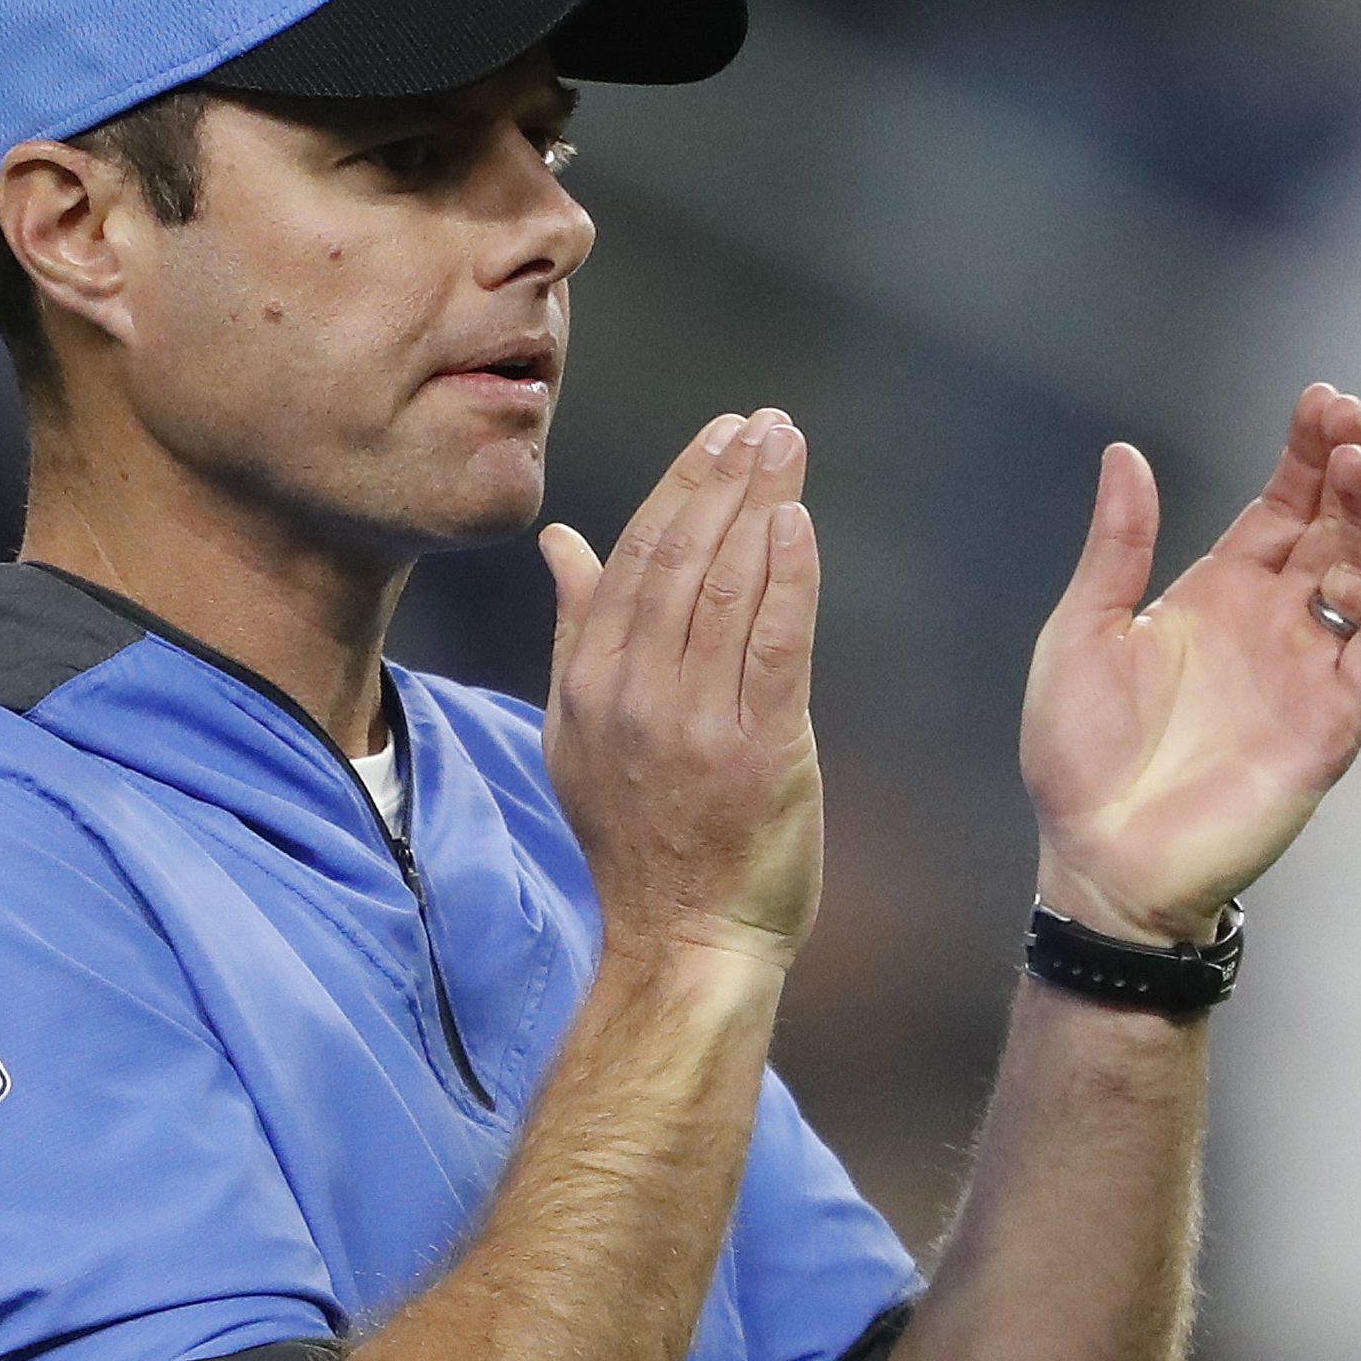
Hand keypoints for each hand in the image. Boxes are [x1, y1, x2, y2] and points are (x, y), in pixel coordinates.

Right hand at [538, 409, 823, 970]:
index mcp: (591, 681)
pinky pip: (772, 645)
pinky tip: (798, 522)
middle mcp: (634, 693)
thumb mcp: (578, 730)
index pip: (635, 557)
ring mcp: (694, 722)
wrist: (680, 937)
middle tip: (766, 422)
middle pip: (682, 559)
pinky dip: (786, 578)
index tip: (719, 433)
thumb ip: (576, 628)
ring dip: (761, 506)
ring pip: (726, 588)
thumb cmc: (638, 835)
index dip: (681, 485)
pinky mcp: (758, 750)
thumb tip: (563, 542)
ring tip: (787, 446)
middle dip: (726, 478)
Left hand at [1022, 384, 1360, 943]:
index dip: (1304, 454)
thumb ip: (1117, 547)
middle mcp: (1273, 625)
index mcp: (1216, 596)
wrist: (1097, 856)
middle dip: (1346, 469)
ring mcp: (1307, 672)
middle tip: (1347, 415)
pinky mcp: (1330, 724)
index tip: (1321, 397)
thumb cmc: (1080, 754)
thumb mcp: (1082, 631)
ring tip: (1359, 464)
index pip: (1281, 508)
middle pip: (1331, 529)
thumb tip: (1124, 453)